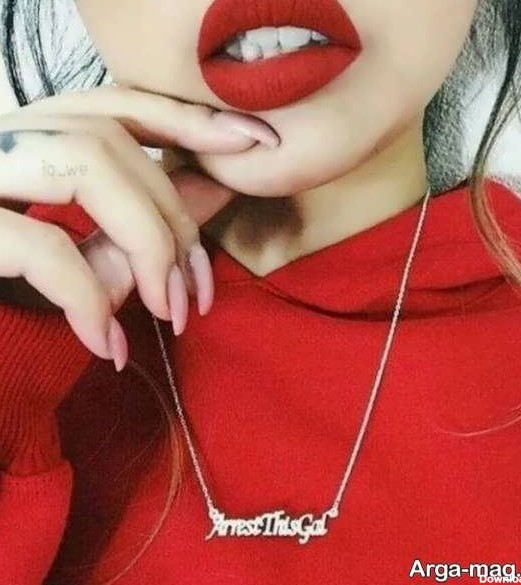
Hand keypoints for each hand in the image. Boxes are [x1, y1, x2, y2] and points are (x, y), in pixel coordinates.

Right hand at [0, 84, 278, 370]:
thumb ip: (138, 221)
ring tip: (171, 314)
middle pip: (117, 140)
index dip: (192, 117)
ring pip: (89, 164)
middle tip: (199, 296)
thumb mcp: (82, 254)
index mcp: (32, 140)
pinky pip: (42, 245)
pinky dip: (90, 297)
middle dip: (177, 219)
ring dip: (150, 246)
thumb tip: (210, 189)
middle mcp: (0, 138)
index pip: (121, 105)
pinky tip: (112, 346)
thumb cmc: (5, 301)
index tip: (257, 140)